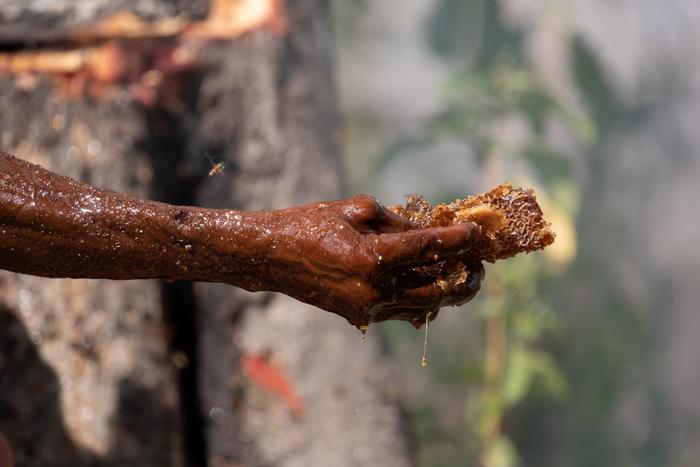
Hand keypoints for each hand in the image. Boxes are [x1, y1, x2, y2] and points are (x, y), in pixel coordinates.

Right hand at [267, 195, 483, 326]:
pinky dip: (420, 301)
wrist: (272, 257)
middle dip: (464, 277)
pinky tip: (427, 285)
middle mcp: (374, 290)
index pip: (429, 249)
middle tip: (478, 264)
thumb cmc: (310, 224)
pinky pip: (401, 313)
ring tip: (459, 275)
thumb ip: (396, 221)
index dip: (458, 239)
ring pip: (423, 308)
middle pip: (437, 291)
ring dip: (446, 293)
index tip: (474, 231)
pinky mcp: (360, 316)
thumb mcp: (355, 210)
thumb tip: (428, 230)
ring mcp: (367, 308)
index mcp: (372, 258)